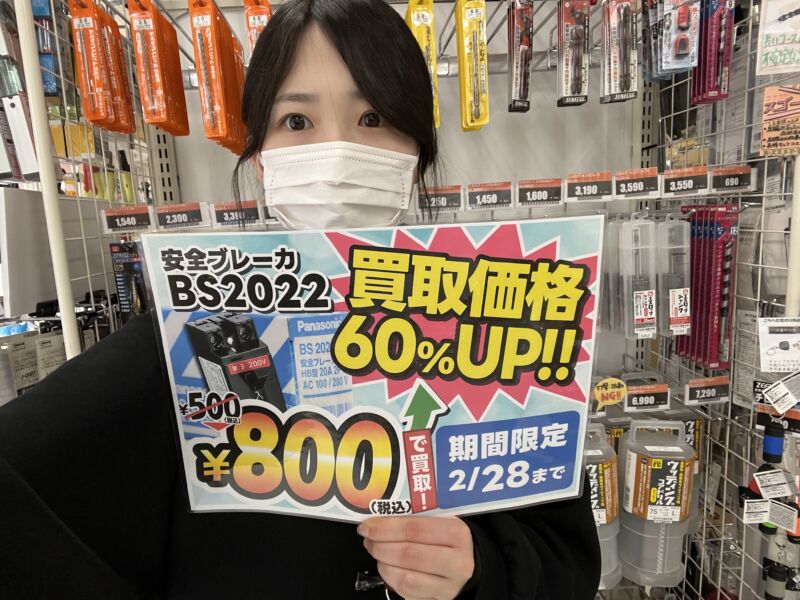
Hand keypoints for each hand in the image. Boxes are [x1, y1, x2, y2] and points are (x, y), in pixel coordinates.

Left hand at [358, 516, 474, 599]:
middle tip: (369, 538)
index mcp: (457, 534)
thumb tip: (378, 516)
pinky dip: (391, 579)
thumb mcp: (440, 519)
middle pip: (409, 554)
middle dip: (381, 546)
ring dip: (383, 564)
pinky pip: (408, 593)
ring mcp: (449, 586)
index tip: (368, 525)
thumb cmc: (448, 536)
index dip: (385, 528)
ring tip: (376, 552)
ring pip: (406, 579)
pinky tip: (387, 567)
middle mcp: (457, 562)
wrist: (468, 561)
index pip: (415, 529)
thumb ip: (414, 516)